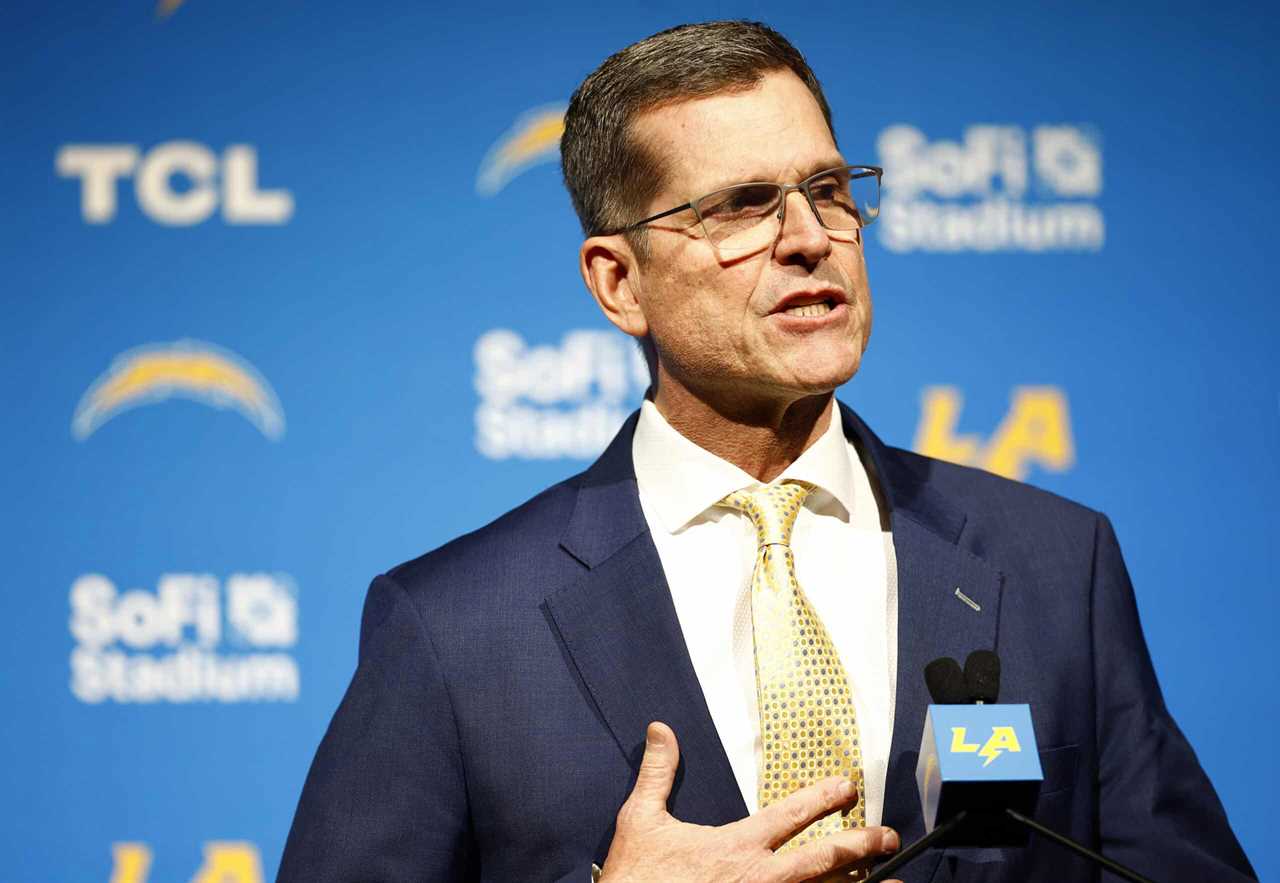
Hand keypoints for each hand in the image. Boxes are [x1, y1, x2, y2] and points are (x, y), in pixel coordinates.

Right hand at [598, 722, 901, 882]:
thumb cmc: (637, 879)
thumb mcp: (640, 820)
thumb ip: (658, 774)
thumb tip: (660, 730)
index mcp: (737, 847)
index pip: (791, 814)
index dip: (824, 797)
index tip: (847, 786)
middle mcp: (760, 878)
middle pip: (825, 859)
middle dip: (861, 844)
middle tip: (888, 836)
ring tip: (893, 881)